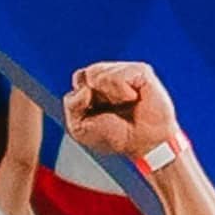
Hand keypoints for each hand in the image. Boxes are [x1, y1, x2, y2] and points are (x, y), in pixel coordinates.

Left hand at [64, 59, 180, 167]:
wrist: (143, 143)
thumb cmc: (115, 136)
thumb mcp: (80, 127)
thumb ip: (72, 105)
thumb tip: (84, 88)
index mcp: (95, 87)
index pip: (80, 77)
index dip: (82, 95)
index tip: (95, 110)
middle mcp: (111, 76)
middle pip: (87, 73)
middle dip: (93, 96)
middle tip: (110, 109)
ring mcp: (126, 72)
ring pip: (98, 72)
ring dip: (108, 95)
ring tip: (124, 104)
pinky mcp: (141, 71)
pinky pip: (118, 75)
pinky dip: (121, 91)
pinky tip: (133, 98)